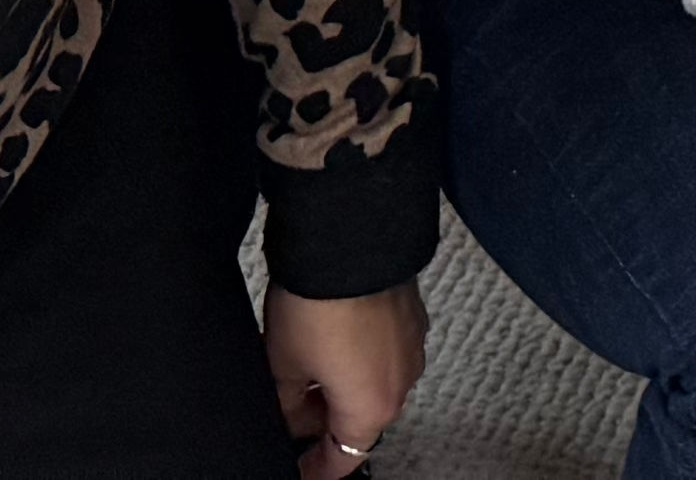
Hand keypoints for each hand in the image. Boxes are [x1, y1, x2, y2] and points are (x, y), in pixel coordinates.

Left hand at [263, 278, 422, 477]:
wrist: (350, 237)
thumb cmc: (318, 303)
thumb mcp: (283, 364)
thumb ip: (286, 403)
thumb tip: (288, 414)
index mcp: (370, 410)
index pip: (342, 461)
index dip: (315, 470)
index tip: (300, 471)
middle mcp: (401, 384)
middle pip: (359, 421)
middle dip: (323, 419)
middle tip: (289, 407)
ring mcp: (412, 347)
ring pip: (373, 384)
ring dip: (343, 383)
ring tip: (306, 361)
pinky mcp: (412, 316)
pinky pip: (384, 351)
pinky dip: (360, 354)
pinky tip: (333, 333)